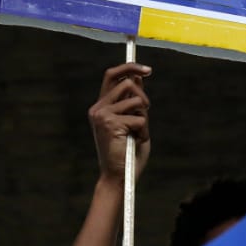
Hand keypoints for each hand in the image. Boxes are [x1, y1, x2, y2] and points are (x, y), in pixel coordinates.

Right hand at [89, 63, 151, 184]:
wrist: (118, 178)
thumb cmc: (128, 153)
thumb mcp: (133, 122)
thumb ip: (133, 102)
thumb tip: (138, 78)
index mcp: (101, 107)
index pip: (111, 75)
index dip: (129, 67)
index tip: (147, 69)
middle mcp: (98, 108)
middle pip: (126, 81)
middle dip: (142, 93)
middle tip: (147, 108)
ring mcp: (102, 115)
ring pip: (136, 100)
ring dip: (144, 117)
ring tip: (138, 133)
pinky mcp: (110, 123)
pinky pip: (139, 118)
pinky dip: (144, 130)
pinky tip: (135, 142)